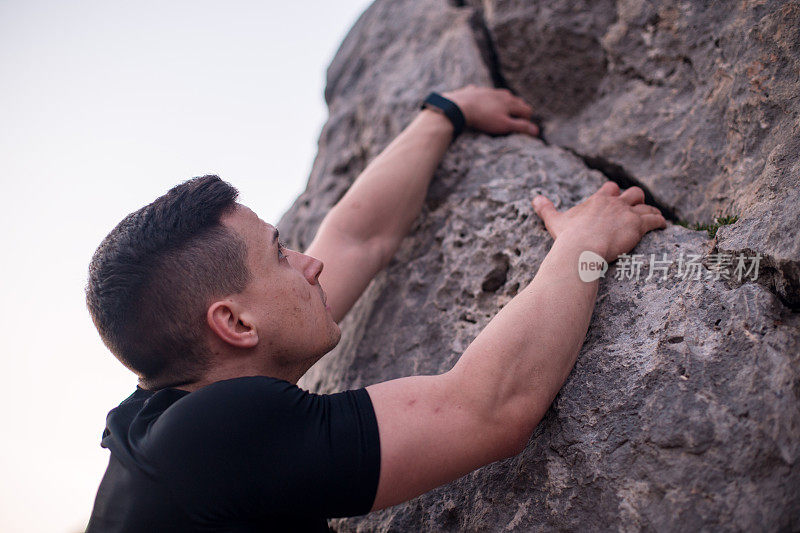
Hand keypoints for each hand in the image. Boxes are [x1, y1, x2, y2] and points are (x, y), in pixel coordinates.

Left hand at [442, 85, 538, 136]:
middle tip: (514, 121)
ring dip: (503, 103)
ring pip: (500, 96)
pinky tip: (480, 105)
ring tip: (499, 112)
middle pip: (516, 101)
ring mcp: (488, 90)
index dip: (527, 120)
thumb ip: (520, 127)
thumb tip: (536, 131)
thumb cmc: (483, 118)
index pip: (527, 109)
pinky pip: (483, 94)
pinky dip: (485, 99)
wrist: (459, 106)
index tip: (522, 128)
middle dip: (518, 111)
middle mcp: (501, 94)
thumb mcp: (504, 125)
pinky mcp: (475, 91)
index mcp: (510, 102)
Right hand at [532, 182, 666, 261]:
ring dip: (650, 212)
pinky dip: (660, 222)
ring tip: (654, 218)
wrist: (581, 250)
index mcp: (597, 200)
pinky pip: (655, 219)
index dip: (615, 194)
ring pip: (646, 206)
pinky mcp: (638, 225)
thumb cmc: (568, 237)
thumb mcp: (554, 221)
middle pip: (633, 193)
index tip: (615, 200)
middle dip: (636, 201)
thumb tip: (534, 198)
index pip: (610, 188)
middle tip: (636, 211)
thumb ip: (546, 208)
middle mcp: (614, 203)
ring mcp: (627, 213)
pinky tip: (663, 227)